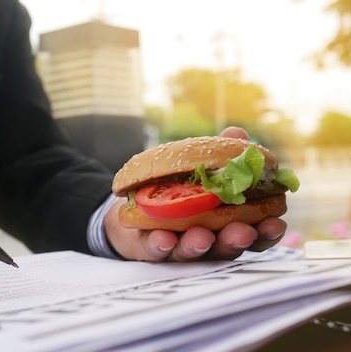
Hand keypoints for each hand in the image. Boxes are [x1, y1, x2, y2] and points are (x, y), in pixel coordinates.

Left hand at [103, 127, 286, 261]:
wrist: (135, 203)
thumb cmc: (181, 186)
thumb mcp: (204, 168)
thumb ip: (222, 154)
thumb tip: (238, 133)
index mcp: (228, 224)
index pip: (254, 233)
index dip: (267, 231)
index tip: (276, 222)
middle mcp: (208, 241)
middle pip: (226, 246)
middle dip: (235, 240)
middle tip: (241, 232)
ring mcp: (178, 247)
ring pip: (191, 251)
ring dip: (198, 244)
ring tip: (200, 236)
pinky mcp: (150, 248)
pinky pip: (154, 249)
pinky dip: (159, 244)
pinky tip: (162, 238)